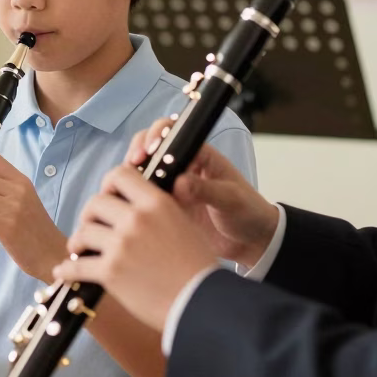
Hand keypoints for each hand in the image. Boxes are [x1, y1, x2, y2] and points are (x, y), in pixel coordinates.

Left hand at [52, 165, 216, 332]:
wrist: (201, 303)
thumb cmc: (197, 267)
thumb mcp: (183, 223)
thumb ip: (157, 209)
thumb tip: (133, 204)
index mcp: (156, 203)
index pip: (120, 175)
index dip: (108, 185)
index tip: (107, 197)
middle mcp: (136, 219)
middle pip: (95, 203)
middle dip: (89, 215)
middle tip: (90, 227)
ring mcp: (121, 245)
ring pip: (83, 233)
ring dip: (77, 242)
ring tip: (78, 250)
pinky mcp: (110, 272)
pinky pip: (77, 267)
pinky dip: (67, 270)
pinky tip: (64, 272)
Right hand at [124, 118, 279, 268]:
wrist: (252, 242)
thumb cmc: (248, 213)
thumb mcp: (231, 199)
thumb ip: (207, 190)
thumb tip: (180, 183)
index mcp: (201, 155)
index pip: (172, 133)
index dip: (155, 135)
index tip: (148, 150)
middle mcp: (183, 167)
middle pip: (151, 148)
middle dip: (137, 152)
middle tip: (132, 166)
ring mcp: (173, 187)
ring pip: (143, 173)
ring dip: (131, 176)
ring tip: (124, 186)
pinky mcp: (167, 208)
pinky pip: (144, 198)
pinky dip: (133, 198)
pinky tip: (127, 205)